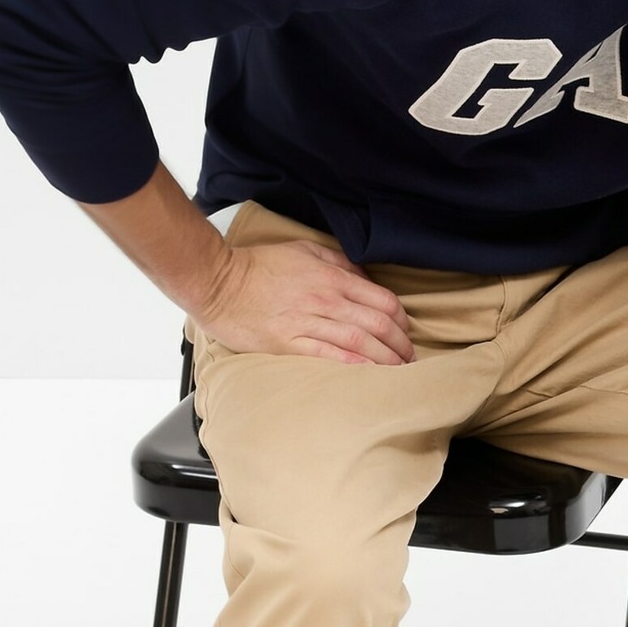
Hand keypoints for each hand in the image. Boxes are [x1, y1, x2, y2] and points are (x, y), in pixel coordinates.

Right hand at [198, 238, 416, 363]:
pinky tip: (371, 376)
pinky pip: (331, 357)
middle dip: (401, 344)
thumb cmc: (258, 266)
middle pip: (378, 324)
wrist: (217, 282)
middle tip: (410, 357)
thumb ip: (338, 262)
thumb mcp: (304, 250)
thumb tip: (364, 277)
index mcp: (331, 277)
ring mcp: (307, 323)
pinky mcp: (289, 344)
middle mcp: (325, 300)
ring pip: (360, 343)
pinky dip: (356, 368)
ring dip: (386, 359)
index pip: (382, 300)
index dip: (402, 319)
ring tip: (399, 371)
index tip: (406, 330)